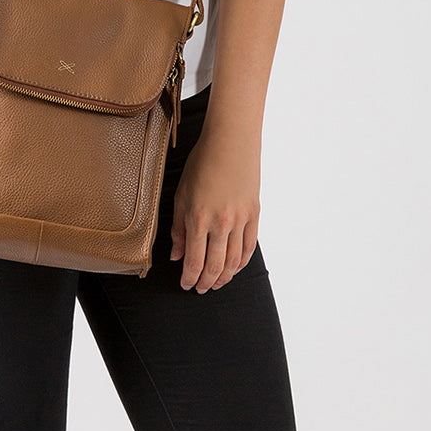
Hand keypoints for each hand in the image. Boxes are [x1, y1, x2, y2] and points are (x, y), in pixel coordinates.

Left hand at [169, 131, 260, 291]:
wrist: (231, 142)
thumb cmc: (202, 163)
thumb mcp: (181, 194)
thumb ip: (178, 228)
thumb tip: (176, 255)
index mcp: (198, 218)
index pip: (194, 261)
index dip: (189, 278)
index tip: (186, 284)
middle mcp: (221, 223)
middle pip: (215, 266)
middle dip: (206, 282)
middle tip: (200, 288)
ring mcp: (241, 220)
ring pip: (234, 261)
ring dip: (224, 277)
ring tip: (216, 282)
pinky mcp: (254, 214)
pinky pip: (249, 247)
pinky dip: (242, 262)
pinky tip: (234, 268)